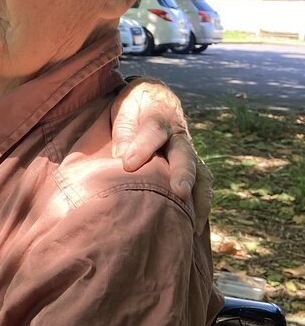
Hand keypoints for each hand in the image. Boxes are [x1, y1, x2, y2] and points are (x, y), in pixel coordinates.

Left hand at [110, 79, 205, 220]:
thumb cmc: (135, 105)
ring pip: (201, 174)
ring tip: (193, 224)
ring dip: (199, 197)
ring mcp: (188, 152)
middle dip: (183, 174)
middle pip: (185, 155)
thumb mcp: (125, 108)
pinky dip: (202, 205)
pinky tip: (195, 228)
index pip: (153, 130)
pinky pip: (202, 185)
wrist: (154, 97)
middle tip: (179, 193)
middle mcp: (180, 135)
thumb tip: (123, 158)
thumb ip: (124, 130)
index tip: (128, 164)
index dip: (142, 146)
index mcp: (160, 115)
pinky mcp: (192, 166)